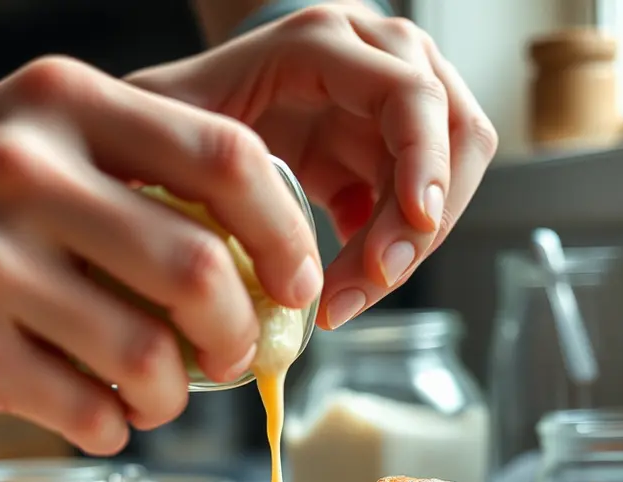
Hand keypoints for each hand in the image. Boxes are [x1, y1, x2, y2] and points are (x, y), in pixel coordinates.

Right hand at [0, 57, 320, 452]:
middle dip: (234, 335)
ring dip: (170, 396)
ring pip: (145, 356)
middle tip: (229, 359)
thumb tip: (246, 265)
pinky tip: (97, 418)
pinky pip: (84, 408)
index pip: (226, 159)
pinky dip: (110, 426)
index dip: (284, 234)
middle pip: (197, 270)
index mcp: (62, 105)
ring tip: (155, 398)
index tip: (296, 286)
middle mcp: (24, 169)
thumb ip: (130, 184)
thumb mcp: (25, 145)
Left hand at [129, 6, 497, 328]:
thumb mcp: (170, 109)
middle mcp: (380, 62)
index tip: (409, 231)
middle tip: (371, 284)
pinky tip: (345, 278)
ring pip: (446, 180)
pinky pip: (417, 211)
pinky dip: (389, 253)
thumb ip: (174, 136)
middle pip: (452, 140)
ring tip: (347, 297)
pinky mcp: (392, 158)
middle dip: (420, 225)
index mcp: (326, 42)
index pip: (410, 97)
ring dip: (409, 246)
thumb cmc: (190, 100)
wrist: (212, 99)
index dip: (421, 165)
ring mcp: (396, 110)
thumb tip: (172, 225)